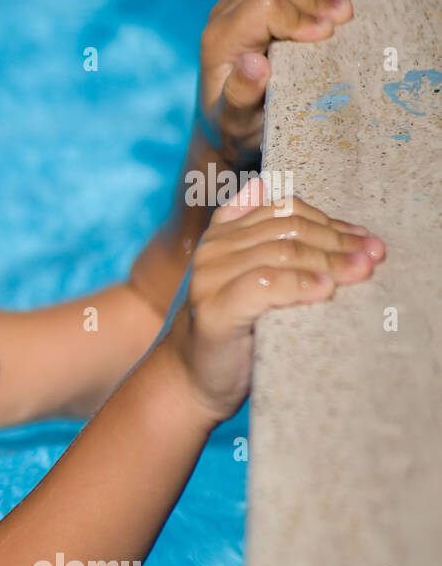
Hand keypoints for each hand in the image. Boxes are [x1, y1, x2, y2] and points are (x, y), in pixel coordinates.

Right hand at [161, 177, 384, 422]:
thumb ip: (257, 238)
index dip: (330, 221)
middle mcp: (212, 250)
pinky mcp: (214, 309)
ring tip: (360, 272)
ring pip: (281, 253)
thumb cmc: (230, 331)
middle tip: (373, 257)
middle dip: (337, 242)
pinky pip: (266, 285)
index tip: (364, 240)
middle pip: (287, 231)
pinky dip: (300, 285)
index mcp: (222, 236)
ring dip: (328, 262)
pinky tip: (325, 292)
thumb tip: (261, 186)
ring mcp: (209, 279)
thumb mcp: (244, 278)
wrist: (192, 380)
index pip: (283, 211)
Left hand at [197, 0, 353, 168]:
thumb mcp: (237, 123)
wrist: (224, 124)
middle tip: (342, 22)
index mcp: (220, 41)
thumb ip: (242, 96)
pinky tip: (329, 0)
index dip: (301, 16)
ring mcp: (232, 3)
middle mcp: (221, 16)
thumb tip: (254, 63)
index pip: (266, 4)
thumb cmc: (234, 127)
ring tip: (339, 11)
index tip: (326, 38)